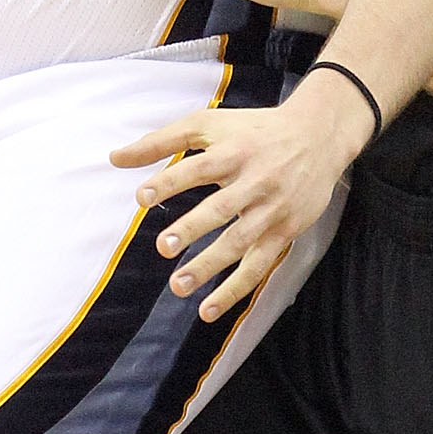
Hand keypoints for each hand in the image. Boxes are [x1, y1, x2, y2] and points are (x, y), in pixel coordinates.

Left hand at [113, 66, 371, 320]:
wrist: (319, 136)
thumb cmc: (253, 129)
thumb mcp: (209, 124)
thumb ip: (161, 141)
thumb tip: (114, 159)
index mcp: (234, 152)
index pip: (199, 168)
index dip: (170, 182)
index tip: (142, 197)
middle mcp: (256, 181)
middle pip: (223, 207)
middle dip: (193, 228)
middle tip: (163, 247)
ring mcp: (272, 210)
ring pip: (240, 242)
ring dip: (210, 266)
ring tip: (178, 286)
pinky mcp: (284, 232)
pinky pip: (258, 266)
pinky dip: (235, 289)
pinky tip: (208, 309)